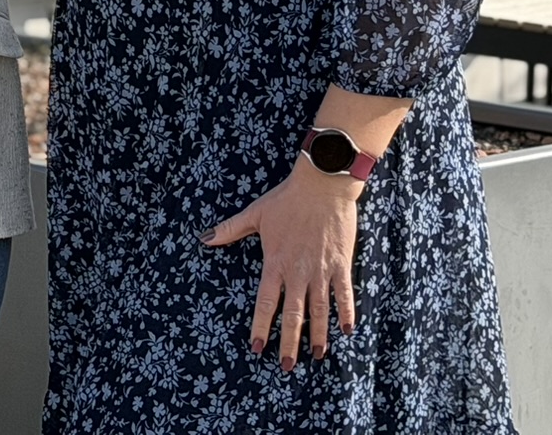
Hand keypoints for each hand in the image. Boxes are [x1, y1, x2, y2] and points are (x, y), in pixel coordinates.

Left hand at [203, 158, 360, 370]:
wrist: (322, 185)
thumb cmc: (286, 199)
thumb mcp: (255, 213)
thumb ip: (230, 229)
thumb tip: (204, 239)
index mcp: (275, 262)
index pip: (265, 302)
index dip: (261, 327)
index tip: (257, 348)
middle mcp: (298, 272)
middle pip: (292, 314)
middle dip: (288, 342)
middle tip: (285, 366)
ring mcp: (321, 270)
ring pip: (319, 310)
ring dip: (318, 335)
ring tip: (317, 356)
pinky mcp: (341, 265)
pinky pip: (345, 294)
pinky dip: (346, 313)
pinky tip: (347, 331)